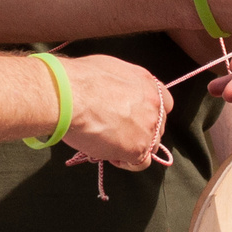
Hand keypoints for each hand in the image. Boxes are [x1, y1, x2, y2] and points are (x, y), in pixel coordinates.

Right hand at [58, 54, 172, 170]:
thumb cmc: (78, 80)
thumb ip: (120, 85)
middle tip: (115, 131)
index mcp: (147, 83)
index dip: (148, 113)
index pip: (163, 103)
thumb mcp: (108, 68)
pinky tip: (111, 155)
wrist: (68, 97)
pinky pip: (140, 163)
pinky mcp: (137, 149)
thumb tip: (112, 94)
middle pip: (157, 126)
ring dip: (133, 147)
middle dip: (139, 131)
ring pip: (150, 145)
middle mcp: (153, 105)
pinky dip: (128, 162)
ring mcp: (148, 128)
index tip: (133, 117)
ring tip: (108, 143)